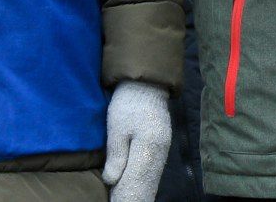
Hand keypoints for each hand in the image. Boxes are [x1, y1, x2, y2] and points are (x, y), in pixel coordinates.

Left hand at [101, 81, 173, 201]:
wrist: (146, 84)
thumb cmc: (128, 104)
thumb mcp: (116, 128)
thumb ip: (116, 155)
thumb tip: (111, 180)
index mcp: (149, 147)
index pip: (139, 180)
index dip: (128, 194)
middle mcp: (160, 150)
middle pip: (148, 181)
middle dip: (135, 194)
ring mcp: (163, 147)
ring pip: (152, 176)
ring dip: (140, 188)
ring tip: (128, 197)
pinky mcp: (162, 144)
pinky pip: (153, 168)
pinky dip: (145, 179)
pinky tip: (137, 185)